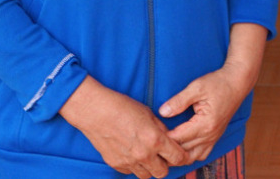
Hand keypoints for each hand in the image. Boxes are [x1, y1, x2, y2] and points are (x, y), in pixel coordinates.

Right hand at [60, 77, 188, 177]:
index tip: (183, 156)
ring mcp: (129, 161)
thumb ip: (161, 129)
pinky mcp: (116, 164)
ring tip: (147, 155)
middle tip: (164, 156)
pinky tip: (133, 154)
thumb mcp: (149, 113)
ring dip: (150, 168)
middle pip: (162, 172)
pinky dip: (134, 166)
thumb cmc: (122, 108)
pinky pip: (130, 172)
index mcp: (155, 139)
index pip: (177, 158)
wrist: (96, 111)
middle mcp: (143, 154)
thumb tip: (169, 137)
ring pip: (146, 175)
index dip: (183, 158)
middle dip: (166, 165)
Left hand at [159, 64, 253, 163]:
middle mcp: (210, 135)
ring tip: (165, 148)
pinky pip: (201, 154)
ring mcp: (214, 138)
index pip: (178, 138)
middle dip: (168, 149)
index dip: (163, 137)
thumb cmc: (218, 83)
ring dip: (178, 155)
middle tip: (154, 142)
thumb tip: (163, 112)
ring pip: (193, 157)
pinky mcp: (215, 136)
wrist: (237, 82)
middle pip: (184, 151)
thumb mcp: (196, 87)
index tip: (151, 133)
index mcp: (205, 124)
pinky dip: (190, 154)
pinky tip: (181, 147)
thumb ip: (179, 101)